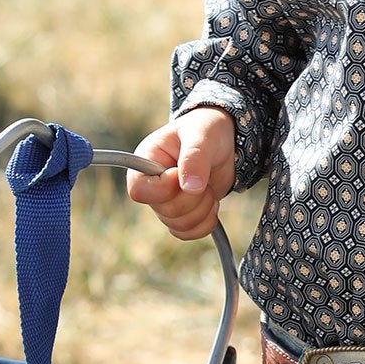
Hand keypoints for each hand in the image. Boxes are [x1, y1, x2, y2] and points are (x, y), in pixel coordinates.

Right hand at [125, 108, 236, 240]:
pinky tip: (212, 204)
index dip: (164, 189)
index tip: (181, 174)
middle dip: (193, 199)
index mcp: (146, 161)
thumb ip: (195, 157)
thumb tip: (190, 187)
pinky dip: (205, 223)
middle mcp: (152, 184)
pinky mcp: (182, 214)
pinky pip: (187, 233)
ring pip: (177, 225)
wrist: (225, 141)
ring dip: (202, 210)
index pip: (139, 190)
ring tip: (209, 187)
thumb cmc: (207, 130)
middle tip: (205, 180)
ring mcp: (166, 202)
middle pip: (164, 212)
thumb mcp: (202, 135)